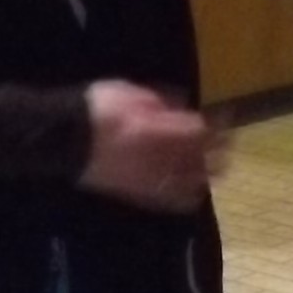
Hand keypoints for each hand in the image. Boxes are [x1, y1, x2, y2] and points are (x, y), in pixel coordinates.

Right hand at [79, 81, 218, 212]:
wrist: (63, 139)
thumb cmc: (96, 109)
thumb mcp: (129, 92)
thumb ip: (160, 100)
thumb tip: (182, 105)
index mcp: (160, 131)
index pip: (200, 131)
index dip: (218, 124)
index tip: (226, 115)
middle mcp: (162, 159)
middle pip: (202, 158)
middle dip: (220, 150)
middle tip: (229, 141)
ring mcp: (152, 179)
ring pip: (191, 182)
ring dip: (208, 173)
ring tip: (217, 166)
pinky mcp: (140, 194)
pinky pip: (171, 200)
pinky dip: (188, 195)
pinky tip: (194, 191)